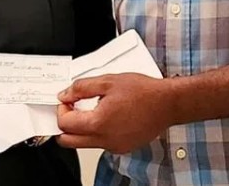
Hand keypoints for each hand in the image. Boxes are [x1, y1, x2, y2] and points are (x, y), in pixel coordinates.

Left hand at [55, 73, 171, 153]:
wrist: (167, 103)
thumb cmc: (143, 91)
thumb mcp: (108, 81)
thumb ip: (82, 87)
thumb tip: (65, 94)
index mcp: (99, 123)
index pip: (65, 124)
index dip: (61, 109)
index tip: (66, 100)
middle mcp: (105, 140)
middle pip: (69, 142)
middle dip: (65, 124)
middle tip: (71, 108)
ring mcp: (114, 147)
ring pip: (85, 144)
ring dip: (81, 128)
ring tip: (93, 107)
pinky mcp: (123, 148)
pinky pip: (101, 143)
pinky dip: (97, 131)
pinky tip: (108, 115)